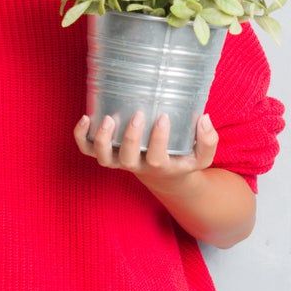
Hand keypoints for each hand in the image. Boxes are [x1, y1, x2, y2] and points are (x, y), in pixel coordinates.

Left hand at [73, 109, 217, 191]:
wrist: (163, 176)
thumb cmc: (182, 160)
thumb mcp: (201, 157)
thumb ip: (208, 141)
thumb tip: (204, 118)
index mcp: (160, 166)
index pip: (156, 158)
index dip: (158, 139)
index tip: (164, 117)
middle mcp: (136, 165)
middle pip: (127, 160)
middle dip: (131, 137)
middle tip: (138, 115)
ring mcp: (119, 160)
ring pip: (103, 158)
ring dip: (102, 140)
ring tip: (107, 119)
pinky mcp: (107, 153)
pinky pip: (88, 150)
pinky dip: (82, 136)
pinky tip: (85, 118)